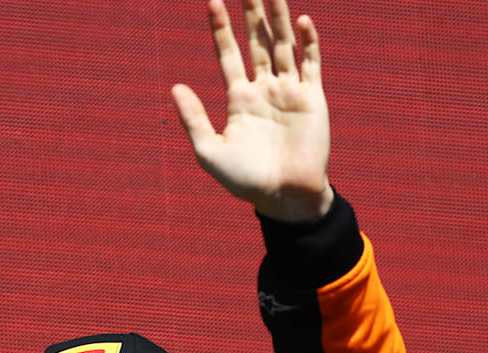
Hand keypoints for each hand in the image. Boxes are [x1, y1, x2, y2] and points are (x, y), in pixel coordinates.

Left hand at [172, 0, 334, 222]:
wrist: (284, 197)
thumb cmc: (245, 181)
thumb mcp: (210, 151)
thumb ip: (193, 119)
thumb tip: (175, 86)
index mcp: (239, 100)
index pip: (229, 54)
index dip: (220, 29)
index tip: (212, 1)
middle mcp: (264, 90)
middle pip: (256, 42)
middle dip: (251, 14)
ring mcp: (289, 92)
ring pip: (282, 45)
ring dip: (278, 18)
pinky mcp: (312, 99)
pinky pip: (310, 64)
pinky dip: (308, 42)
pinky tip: (302, 20)